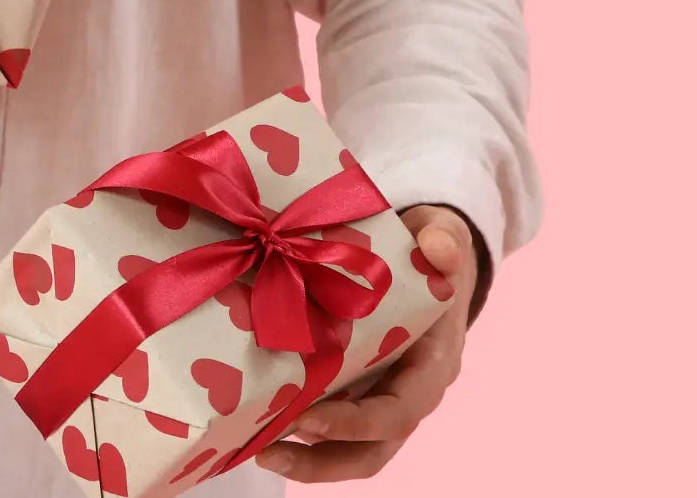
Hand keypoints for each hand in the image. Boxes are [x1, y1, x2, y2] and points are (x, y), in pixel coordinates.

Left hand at [255, 205, 478, 482]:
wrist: (429, 255)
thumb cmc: (431, 250)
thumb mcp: (442, 235)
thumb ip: (443, 239)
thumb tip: (439, 247)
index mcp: (433, 364)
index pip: (400, 412)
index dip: (356, 423)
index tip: (307, 421)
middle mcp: (410, 392)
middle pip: (372, 450)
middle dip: (320, 461)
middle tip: (265, 452)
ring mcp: (382, 396)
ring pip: (350, 450)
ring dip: (304, 459)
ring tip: (253, 451)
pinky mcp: (356, 390)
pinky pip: (331, 427)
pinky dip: (297, 433)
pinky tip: (254, 426)